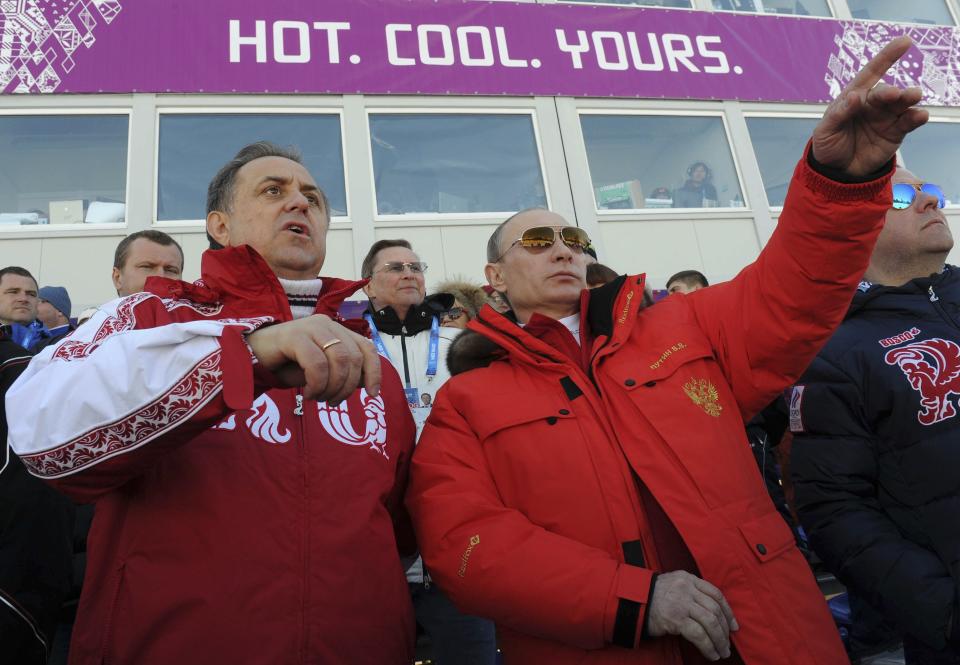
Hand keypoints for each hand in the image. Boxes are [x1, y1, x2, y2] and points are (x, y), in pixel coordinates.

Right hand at [246, 315, 380, 403]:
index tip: (373, 394)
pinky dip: (316, 383)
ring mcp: (311, 327)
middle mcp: (327, 324)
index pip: (367, 348)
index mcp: (337, 330)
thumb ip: (342, 372)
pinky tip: (308, 392)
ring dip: (332, 386)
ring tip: (318, 397)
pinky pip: (316, 363)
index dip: (374, 371)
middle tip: (332, 402)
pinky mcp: (295, 335)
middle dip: (347, 386)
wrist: (252, 356)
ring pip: (339, 359)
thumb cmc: (288, 365)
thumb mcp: (321, 371)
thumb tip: (367, 382)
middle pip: (353, 357)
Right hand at [646, 571, 738, 660]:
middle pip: (715, 609)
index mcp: (688, 578)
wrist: (631, 602)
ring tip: (722, 651)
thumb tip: (713, 613)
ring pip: (710, 622)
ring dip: (719, 640)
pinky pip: (699, 635)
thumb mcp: (673, 584)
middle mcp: (687, 588)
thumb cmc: (652, 596)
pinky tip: (711, 654)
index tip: (734, 626)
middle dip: (725, 630)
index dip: (728, 611)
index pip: (716, 594)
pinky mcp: (676, 619)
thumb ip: (691, 591)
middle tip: (728, 643)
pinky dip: (708, 646)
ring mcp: (681, 603)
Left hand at [812, 36, 927, 177]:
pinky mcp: (896, 132)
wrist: (837, 171)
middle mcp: (873, 103)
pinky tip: (920, 115)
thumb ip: (838, 114)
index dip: (887, 56)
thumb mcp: (825, 130)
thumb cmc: (829, 144)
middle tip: (893, 95)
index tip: (904, 42)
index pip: (871, 72)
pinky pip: (909, 122)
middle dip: (890, 91)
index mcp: (854, 96)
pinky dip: (916, 117)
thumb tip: (854, 96)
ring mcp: (886, 117)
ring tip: (913, 96)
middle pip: (885, 92)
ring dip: (909, 97)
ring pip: (902, 103)